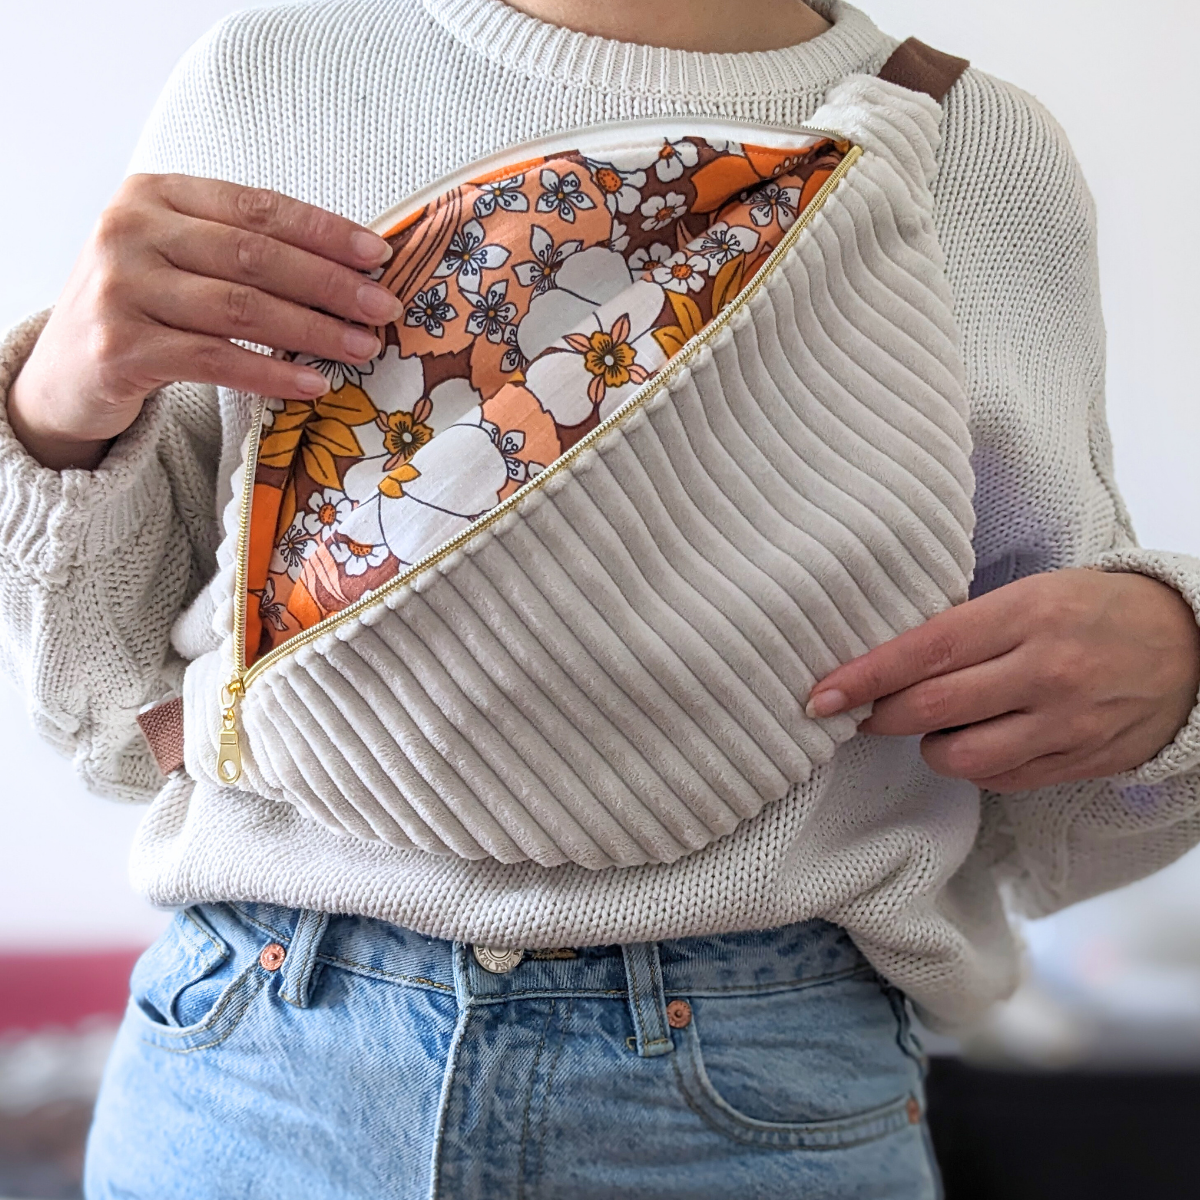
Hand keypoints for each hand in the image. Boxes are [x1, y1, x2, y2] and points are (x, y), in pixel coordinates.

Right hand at [7, 174, 403, 469]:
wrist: (66, 370)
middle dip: (330, 284)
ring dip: (313, 330)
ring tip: (362, 347)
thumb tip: (348, 267)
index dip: (323, 231)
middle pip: (254, 256)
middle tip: (383, 307)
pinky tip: (314, 383)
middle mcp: (130, 232)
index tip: (378, 254)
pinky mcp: (122, 348)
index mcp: (153, 195)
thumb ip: (242, 250)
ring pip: (241, 308)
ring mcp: (121, 289)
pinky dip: (273, 372)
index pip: (256, 207)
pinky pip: (217, 360)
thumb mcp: (179, 258)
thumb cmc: (142, 309)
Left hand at [805, 569, 1199, 791]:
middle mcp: (1045, 671)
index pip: (924, 650)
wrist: (1192, 645)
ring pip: (962, 758)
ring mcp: (1066, 723)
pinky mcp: (1081, 761)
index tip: (821, 696)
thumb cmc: (1093, 610)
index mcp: (1026, 615)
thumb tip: (886, 664)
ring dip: (930, 747)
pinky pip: (1002, 780)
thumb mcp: (1030, 594)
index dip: (865, 677)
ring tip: (937, 725)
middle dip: (882, 717)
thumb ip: (965, 627)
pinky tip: (981, 741)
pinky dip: (976, 766)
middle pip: (932, 710)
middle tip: (864, 712)